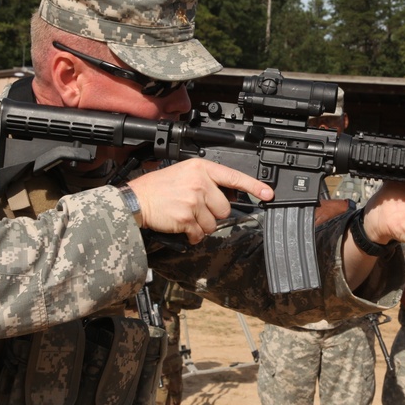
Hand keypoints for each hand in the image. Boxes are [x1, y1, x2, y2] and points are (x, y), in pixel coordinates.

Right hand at [128, 159, 272, 243]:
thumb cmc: (158, 187)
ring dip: (201, 226)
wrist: (136, 200)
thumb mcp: (184, 173)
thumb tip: (228, 196)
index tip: (268, 193)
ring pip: (213, 223)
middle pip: (224, 207)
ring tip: (185, 216)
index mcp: (201, 168)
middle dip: (212, 213)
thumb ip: (206, 180)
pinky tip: (181, 226)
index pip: (233, 176)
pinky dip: (192, 235)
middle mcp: (200, 182)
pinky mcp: (187, 217)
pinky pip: (200, 234)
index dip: (253, 186)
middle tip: (195, 209)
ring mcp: (194, 200)